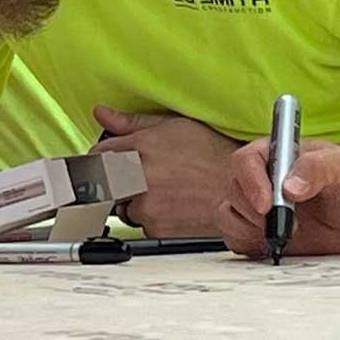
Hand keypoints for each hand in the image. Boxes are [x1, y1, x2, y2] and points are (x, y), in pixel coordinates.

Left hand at [92, 105, 256, 236]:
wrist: (239, 190)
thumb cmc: (214, 155)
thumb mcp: (176, 126)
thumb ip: (133, 122)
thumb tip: (102, 113)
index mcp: (141, 147)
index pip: (99, 154)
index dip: (106, 158)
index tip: (113, 163)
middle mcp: (140, 176)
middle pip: (107, 182)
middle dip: (119, 181)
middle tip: (143, 179)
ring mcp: (146, 204)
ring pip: (124, 206)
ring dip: (136, 201)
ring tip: (164, 192)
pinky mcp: (155, 226)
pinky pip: (142, 224)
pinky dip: (152, 217)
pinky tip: (173, 206)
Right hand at [222, 139, 339, 256]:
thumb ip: (319, 168)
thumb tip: (290, 186)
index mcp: (276, 153)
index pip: (246, 159)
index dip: (251, 181)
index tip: (267, 205)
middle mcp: (259, 177)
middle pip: (234, 189)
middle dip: (258, 212)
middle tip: (292, 224)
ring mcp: (254, 206)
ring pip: (228, 215)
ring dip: (253, 230)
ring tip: (289, 233)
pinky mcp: (254, 233)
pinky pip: (234, 239)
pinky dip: (250, 245)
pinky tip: (277, 243)